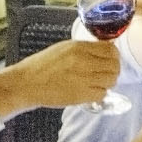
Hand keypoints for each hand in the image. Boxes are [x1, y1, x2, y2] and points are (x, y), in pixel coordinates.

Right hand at [0, 40, 119, 116]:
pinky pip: (102, 94)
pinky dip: (99, 94)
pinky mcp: (81, 95)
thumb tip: (103, 51)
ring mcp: (84, 78)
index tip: (111, 60)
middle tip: (106, 74)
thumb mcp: (63, 48)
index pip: (110, 50)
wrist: (27, 83)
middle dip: (113, 70)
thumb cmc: (42, 66)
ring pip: (111, 80)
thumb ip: (84, 49)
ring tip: (98, 83)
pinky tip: (90, 92)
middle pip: (114, 66)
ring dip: (107, 83)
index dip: (114, 56)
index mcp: (79, 47)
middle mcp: (84, 61)